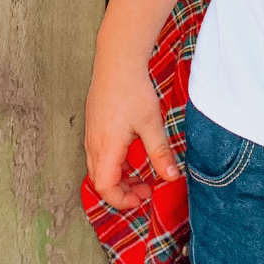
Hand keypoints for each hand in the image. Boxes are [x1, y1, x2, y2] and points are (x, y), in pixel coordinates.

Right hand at [84, 57, 179, 210]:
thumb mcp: (152, 124)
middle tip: (145, 189)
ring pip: (98, 167)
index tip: (142, 198)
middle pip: (100, 181)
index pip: (105, 188)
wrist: (116, 62)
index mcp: (107, 148)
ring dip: (118, 176)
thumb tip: (171, 177)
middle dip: (122, 191)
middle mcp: (94, 144)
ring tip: (140, 173)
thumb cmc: (132, 90)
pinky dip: (113, 162)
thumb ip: (160, 153)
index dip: (122, 200)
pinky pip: (98, 153)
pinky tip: (130, 152)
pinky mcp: (93, 125)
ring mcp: (91, 134)